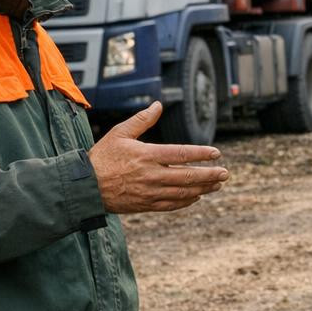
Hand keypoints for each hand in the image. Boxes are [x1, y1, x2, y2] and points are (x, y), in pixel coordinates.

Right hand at [89, 102, 226, 214]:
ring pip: (183, 192)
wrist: (85, 187)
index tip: (216, 153)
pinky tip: (196, 197)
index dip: (201, 154)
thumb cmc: (102, 157)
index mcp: (147, 155)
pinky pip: (171, 205)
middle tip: (225, 173)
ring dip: (203, 188)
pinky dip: (186, 201)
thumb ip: (142, 120)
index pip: (181, 154)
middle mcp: (151, 175)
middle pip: (187, 176)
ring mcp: (150, 192)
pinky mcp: (146, 205)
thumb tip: (158, 105)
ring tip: (217, 185)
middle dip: (209, 175)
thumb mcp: (120, 133)